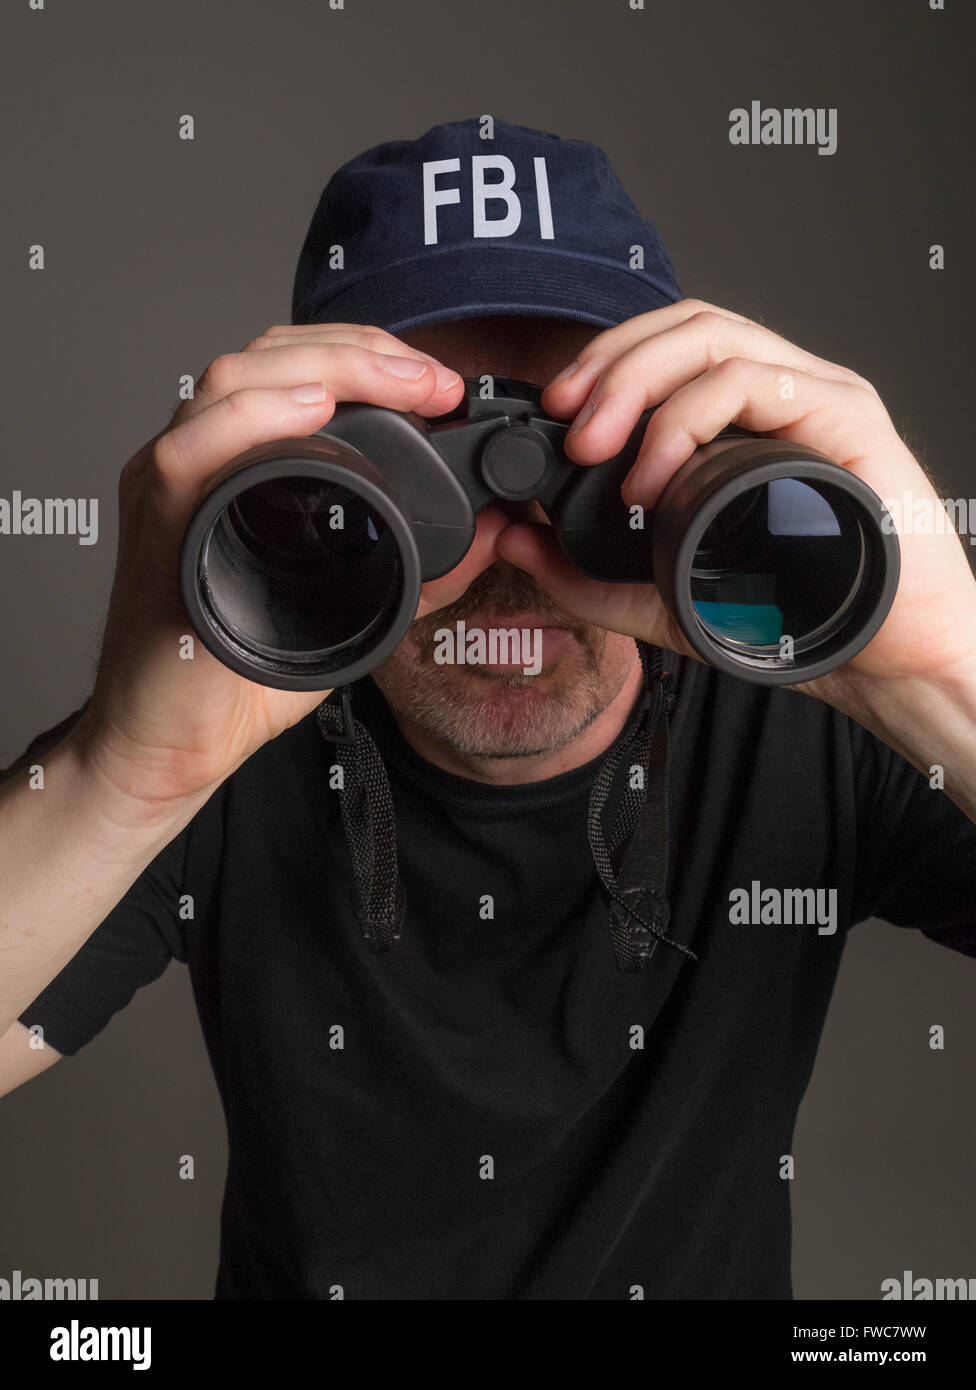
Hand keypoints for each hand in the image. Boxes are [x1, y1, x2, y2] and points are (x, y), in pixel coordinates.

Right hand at [74, 323, 505, 811]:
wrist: (169, 746)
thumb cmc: (236, 680)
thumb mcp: (348, 613)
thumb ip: (416, 573)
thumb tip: (488, 534)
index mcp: (241, 469)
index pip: (299, 372)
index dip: (372, 360)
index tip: (440, 383)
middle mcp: (202, 464)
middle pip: (272, 358)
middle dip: (363, 353)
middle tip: (433, 379)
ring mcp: (174, 488)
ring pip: (234, 380)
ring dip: (324, 368)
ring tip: (396, 382)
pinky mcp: (159, 528)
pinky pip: (190, 450)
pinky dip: (253, 418)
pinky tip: (309, 410)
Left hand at [497, 299, 975, 712]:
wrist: (893, 661)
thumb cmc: (806, 619)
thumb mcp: (671, 599)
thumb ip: (592, 576)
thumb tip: (518, 539)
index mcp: (751, 416)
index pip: (671, 346)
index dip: (605, 362)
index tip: (555, 412)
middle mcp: (787, 392)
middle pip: (686, 326)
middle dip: (611, 366)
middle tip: (568, 426)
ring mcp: (821, 400)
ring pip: (716, 340)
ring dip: (639, 385)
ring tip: (598, 451)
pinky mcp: (849, 423)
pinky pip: (759, 382)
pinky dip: (689, 419)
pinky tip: (652, 477)